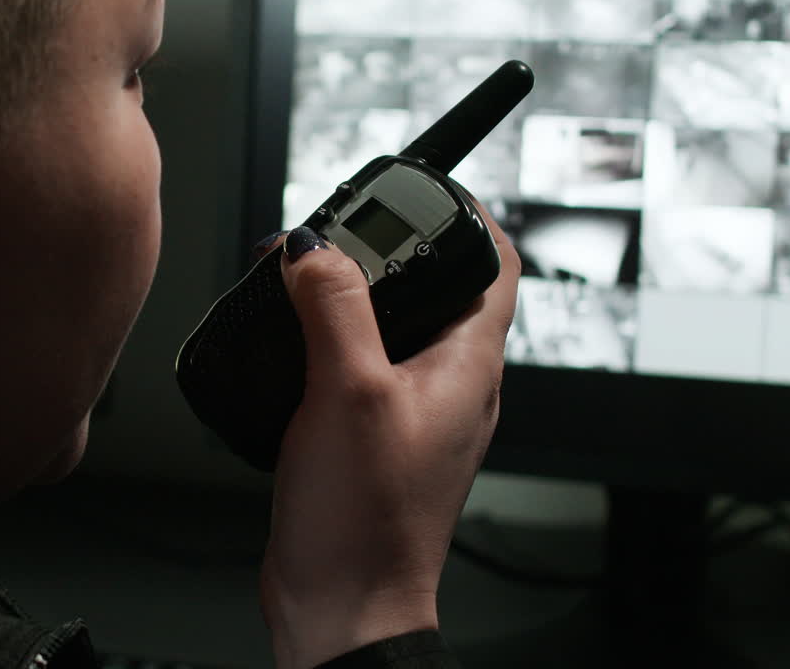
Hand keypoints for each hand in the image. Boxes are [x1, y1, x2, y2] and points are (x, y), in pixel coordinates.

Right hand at [259, 213, 519, 668]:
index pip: (497, 264)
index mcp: (470, 365)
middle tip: (336, 235)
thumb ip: (334, 308)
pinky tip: (292, 350)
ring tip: (302, 283)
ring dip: (351, 297)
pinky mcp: (375, 437)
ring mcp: (415, 412)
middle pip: (439, 288)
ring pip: (394, 328)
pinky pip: (361, 369)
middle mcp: (452, 385)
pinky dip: (329, 344)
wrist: (343, 602)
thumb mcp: (349, 390)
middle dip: (388, 250)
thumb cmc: (365, 518)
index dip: (467, 215)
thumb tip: (314, 247)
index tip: (425, 187)